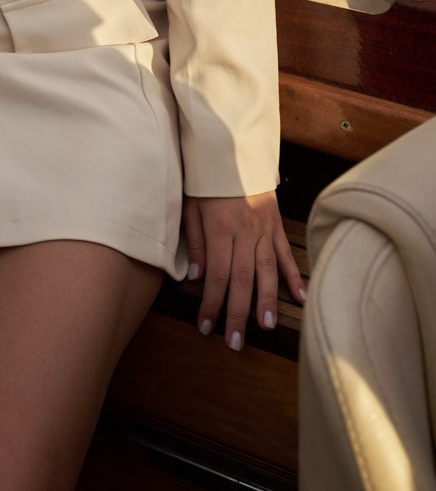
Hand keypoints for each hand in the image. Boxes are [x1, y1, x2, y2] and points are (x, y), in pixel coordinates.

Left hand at [182, 191, 305, 349]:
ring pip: (268, 269)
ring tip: (266, 326)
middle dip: (238, 313)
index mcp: (219, 228)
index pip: (217, 275)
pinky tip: (301, 297)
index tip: (207, 327)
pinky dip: (294, 276)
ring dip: (267, 300)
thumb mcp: (190, 206)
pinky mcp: (276, 224)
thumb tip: (198, 278)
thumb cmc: (206, 180)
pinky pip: (285, 253)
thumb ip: (196, 242)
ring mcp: (264, 228)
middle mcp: (244, 231)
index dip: (213, 304)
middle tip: (236, 342)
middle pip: (243, 279)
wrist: (233, 148)